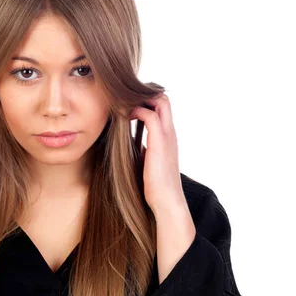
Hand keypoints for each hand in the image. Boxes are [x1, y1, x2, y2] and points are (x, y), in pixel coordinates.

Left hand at [129, 93, 185, 213]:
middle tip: (126, 101)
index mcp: (167, 135)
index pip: (163, 105)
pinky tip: (125, 117)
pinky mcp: (160, 143)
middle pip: (164, 97)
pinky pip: (150, 116)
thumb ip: (144, 148)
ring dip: (140, 99)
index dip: (147, 99)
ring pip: (161, 101)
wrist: (166, 202)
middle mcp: (170, 132)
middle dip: (144, 94)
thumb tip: (130, 144)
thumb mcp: (148, 160)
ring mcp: (167, 136)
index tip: (129, 103)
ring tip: (124, 107)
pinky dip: (136, 111)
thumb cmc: (155, 185)